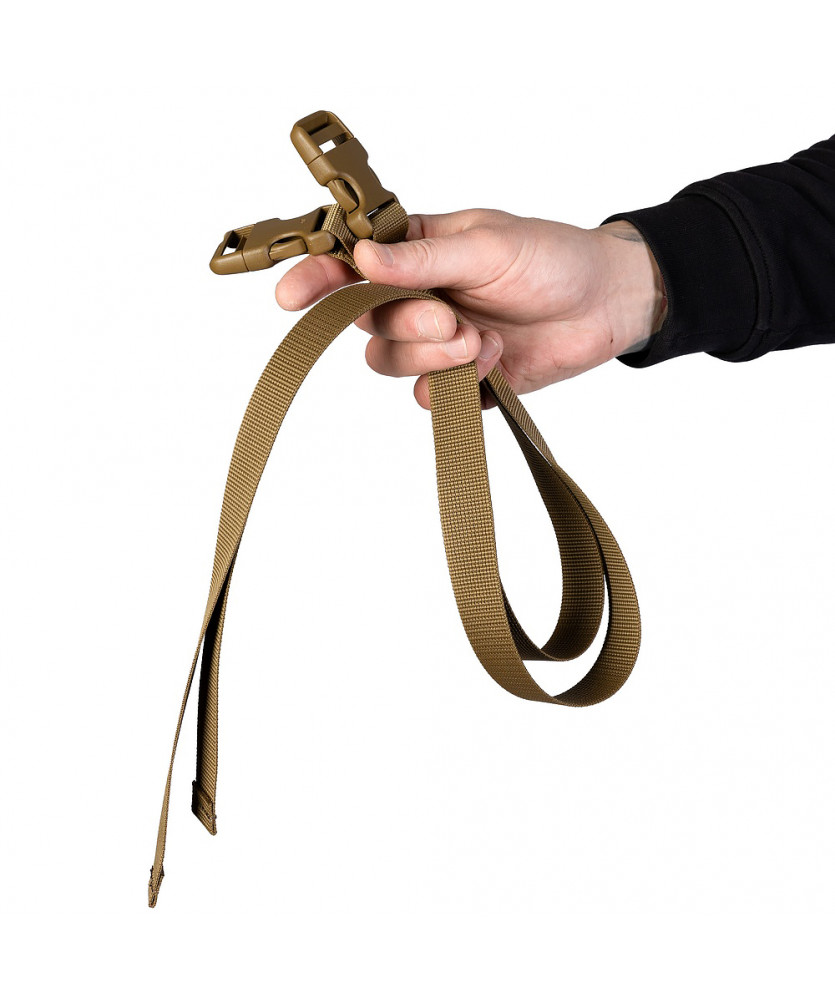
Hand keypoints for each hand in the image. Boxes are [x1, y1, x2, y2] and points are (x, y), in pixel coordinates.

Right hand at [275, 209, 665, 408]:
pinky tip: (492, 362)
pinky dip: (456, 386)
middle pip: (368, 324)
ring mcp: (437, 341)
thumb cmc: (552, 257)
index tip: (292, 296)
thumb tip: (364, 258)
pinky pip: (429, 397)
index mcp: (416, 251)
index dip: (315, 278)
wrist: (605, 304)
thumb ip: (424, 257)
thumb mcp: (488, 245)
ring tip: (481, 340)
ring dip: (433, 357)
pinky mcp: (461, 379)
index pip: (349, 264)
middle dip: (406, 327)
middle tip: (453, 319)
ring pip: (393, 363)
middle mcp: (418, 297)